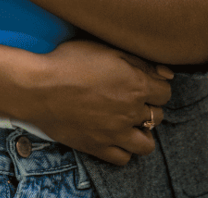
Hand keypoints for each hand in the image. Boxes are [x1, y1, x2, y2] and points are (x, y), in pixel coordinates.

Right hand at [18, 39, 173, 164]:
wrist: (40, 87)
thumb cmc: (70, 61)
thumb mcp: (105, 49)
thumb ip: (139, 61)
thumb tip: (167, 74)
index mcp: (136, 85)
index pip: (165, 92)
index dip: (156, 84)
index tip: (144, 80)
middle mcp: (131, 112)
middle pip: (157, 115)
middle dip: (149, 105)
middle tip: (132, 97)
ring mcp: (116, 134)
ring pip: (146, 143)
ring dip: (142, 131)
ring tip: (129, 120)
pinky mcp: (99, 148)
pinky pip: (123, 158)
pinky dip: (124, 149)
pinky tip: (115, 136)